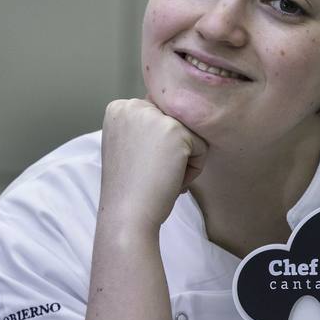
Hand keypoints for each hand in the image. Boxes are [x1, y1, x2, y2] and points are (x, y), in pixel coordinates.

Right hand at [98, 98, 207, 234]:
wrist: (127, 214)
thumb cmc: (130, 189)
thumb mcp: (128, 147)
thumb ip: (145, 129)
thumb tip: (176, 125)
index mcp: (118, 109)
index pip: (159, 119)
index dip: (156, 149)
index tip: (141, 167)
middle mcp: (132, 106)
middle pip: (175, 125)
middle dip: (171, 154)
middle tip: (151, 174)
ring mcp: (154, 116)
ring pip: (189, 136)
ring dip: (182, 162)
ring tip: (160, 178)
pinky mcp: (176, 131)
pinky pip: (202, 148)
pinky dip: (193, 170)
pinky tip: (171, 181)